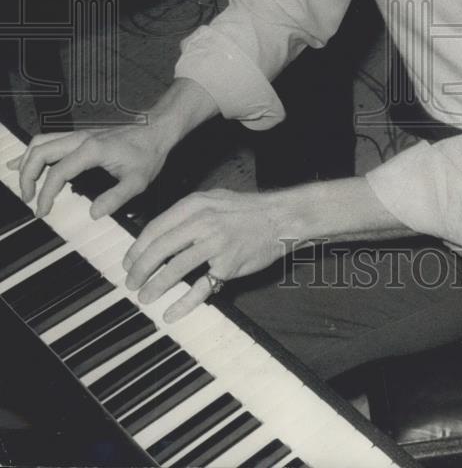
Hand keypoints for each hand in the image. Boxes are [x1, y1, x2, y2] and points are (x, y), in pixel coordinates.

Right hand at [9, 120, 172, 218]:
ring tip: (21, 182)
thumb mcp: (138, 181)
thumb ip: (115, 198)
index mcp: (92, 150)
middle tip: (28, 199)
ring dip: (27, 160)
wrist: (158, 129)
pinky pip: (51, 139)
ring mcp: (80, 134)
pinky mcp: (82, 135)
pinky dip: (35, 151)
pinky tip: (26, 161)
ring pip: (42, 141)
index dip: (46, 193)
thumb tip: (93, 214)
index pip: (58, 172)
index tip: (42, 211)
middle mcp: (81, 138)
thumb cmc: (149, 153)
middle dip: (27, 176)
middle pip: (41, 151)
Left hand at [122, 188, 287, 321]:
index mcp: (196, 205)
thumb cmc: (248, 210)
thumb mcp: (215, 199)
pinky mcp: (229, 265)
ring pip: (175, 268)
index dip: (137, 248)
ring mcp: (216, 244)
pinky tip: (171, 313)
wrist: (282, 217)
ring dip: (155, 286)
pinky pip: (201, 287)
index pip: (155, 228)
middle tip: (131, 283)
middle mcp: (203, 222)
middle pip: (160, 249)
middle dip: (140, 269)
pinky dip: (183, 303)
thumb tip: (158, 232)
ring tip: (145, 297)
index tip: (129, 262)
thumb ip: (188, 212)